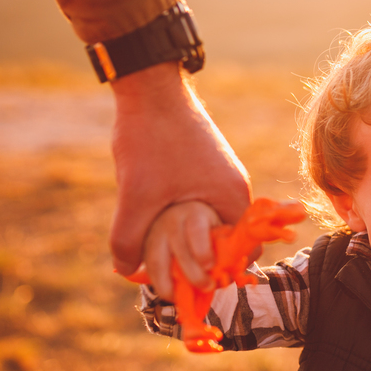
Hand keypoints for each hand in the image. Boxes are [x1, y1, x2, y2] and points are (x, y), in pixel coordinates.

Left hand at [110, 62, 252, 290]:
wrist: (150, 87)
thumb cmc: (151, 140)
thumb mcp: (136, 196)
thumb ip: (129, 239)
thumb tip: (125, 271)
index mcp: (234, 199)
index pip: (244, 251)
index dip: (220, 272)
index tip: (192, 284)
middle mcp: (236, 188)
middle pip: (223, 238)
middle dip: (197, 256)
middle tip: (168, 270)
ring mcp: (222, 174)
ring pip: (207, 220)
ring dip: (184, 234)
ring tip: (156, 243)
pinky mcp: (206, 164)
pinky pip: (198, 202)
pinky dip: (180, 214)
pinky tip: (153, 214)